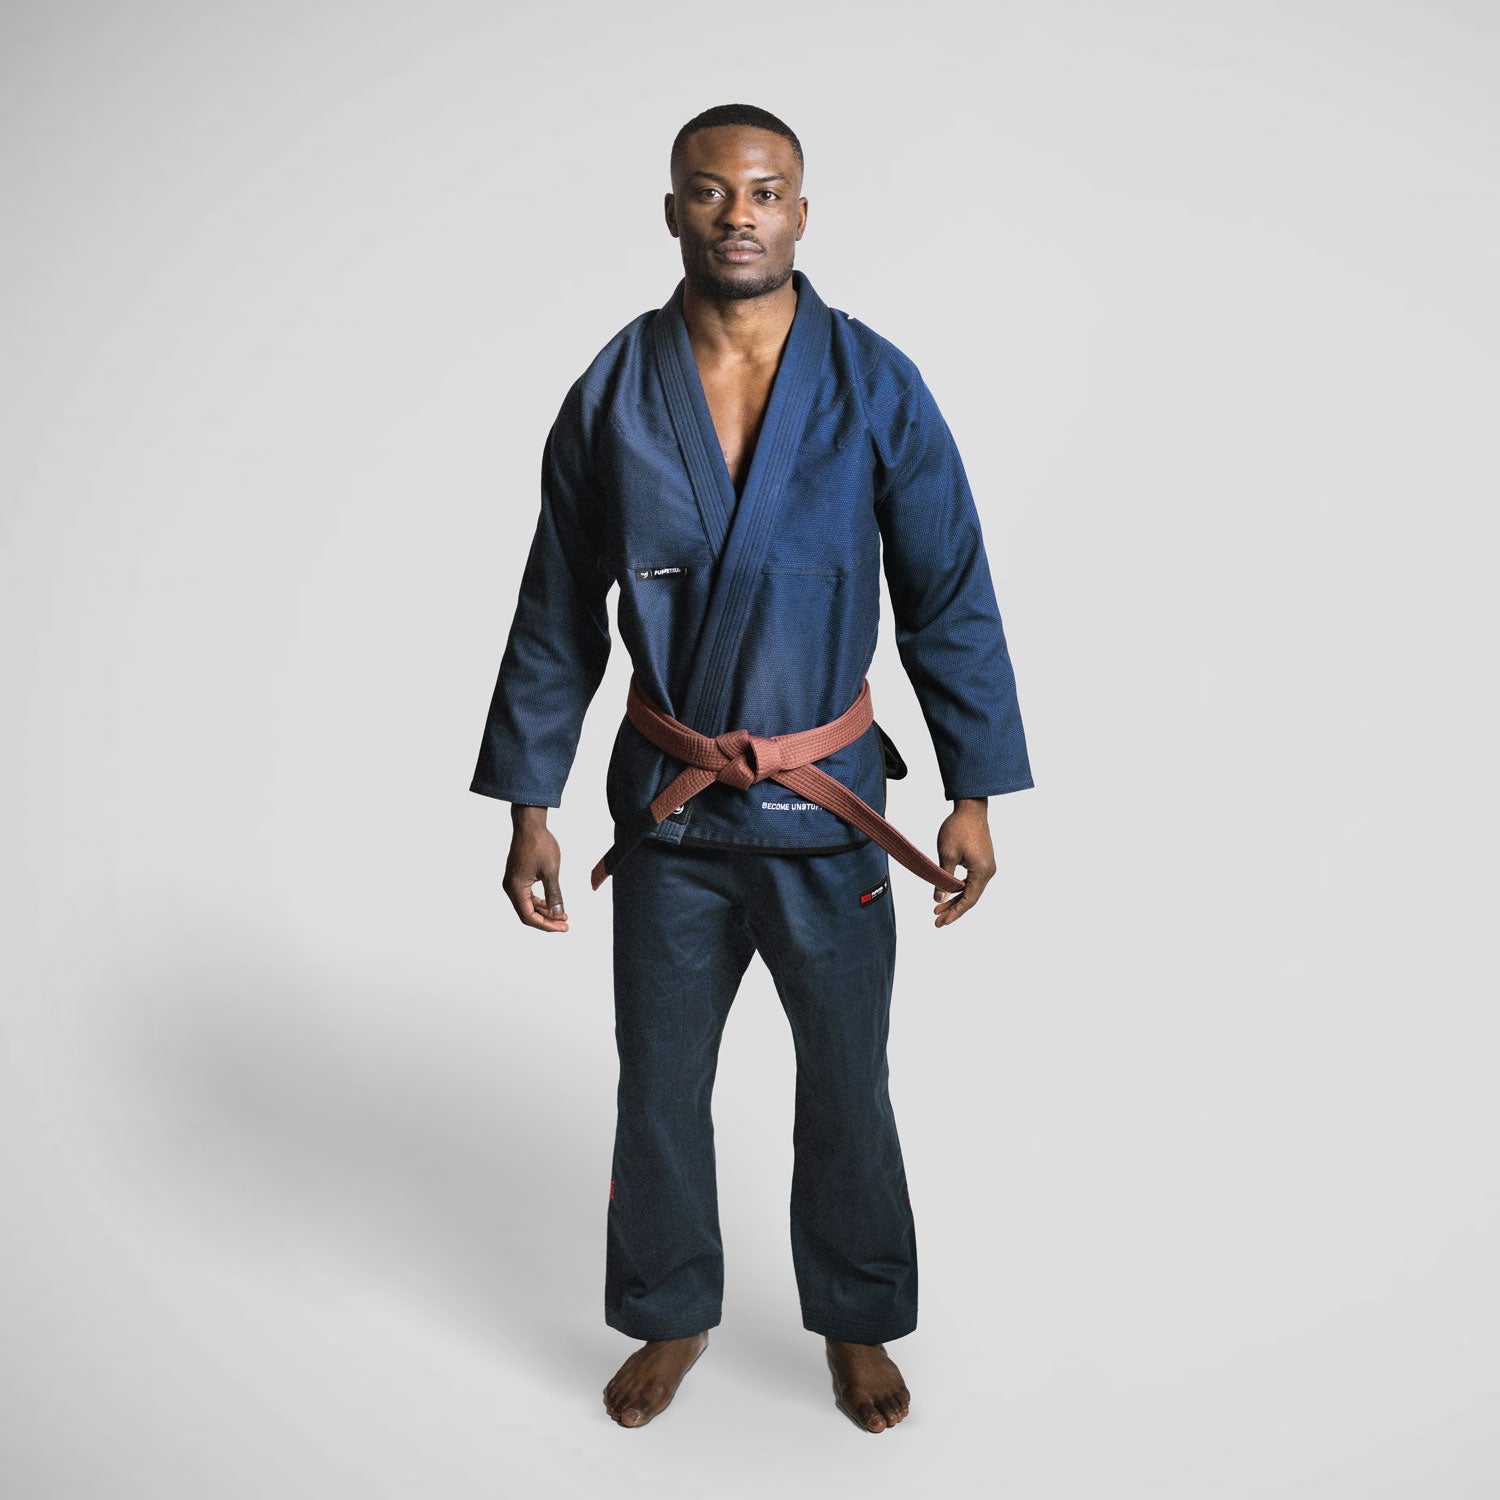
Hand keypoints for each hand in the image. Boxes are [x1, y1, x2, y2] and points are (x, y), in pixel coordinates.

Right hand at [505, 805, 569, 932]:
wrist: (530, 825)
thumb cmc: (539, 845)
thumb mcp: (551, 872)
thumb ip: (554, 895)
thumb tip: (558, 915)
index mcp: (515, 888)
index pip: (529, 916)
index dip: (546, 925)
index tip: (562, 927)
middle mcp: (510, 887)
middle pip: (527, 913)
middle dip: (546, 920)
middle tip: (564, 924)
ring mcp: (513, 881)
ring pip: (527, 905)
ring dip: (544, 911)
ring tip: (562, 915)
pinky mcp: (517, 876)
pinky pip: (527, 895)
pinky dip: (540, 901)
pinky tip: (553, 903)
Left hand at [932, 798, 994, 928]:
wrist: (971, 809)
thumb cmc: (958, 828)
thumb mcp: (947, 854)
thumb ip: (943, 879)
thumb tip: (938, 899)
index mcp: (982, 872)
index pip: (969, 900)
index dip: (955, 913)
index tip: (941, 922)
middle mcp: (988, 871)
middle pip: (970, 897)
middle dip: (953, 909)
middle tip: (937, 921)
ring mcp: (987, 866)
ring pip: (970, 890)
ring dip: (955, 899)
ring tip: (938, 909)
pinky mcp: (982, 861)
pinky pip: (971, 880)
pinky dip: (959, 888)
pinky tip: (947, 892)